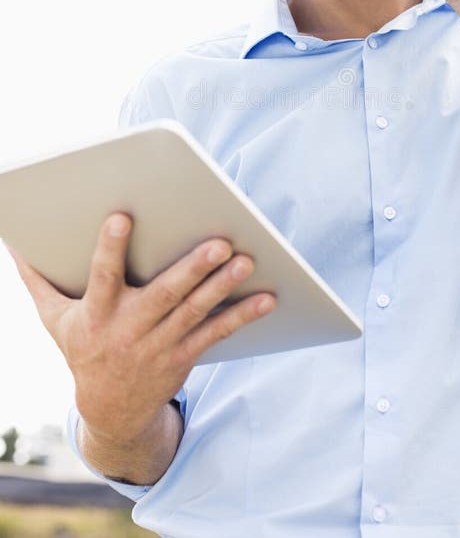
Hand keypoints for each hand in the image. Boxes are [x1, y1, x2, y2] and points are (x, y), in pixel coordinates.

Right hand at [7, 213, 275, 443]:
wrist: (110, 411)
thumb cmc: (82, 349)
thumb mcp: (53, 319)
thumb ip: (37, 279)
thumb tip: (14, 242)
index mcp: (96, 315)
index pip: (101, 277)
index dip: (109, 248)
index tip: (121, 216)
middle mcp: (129, 330)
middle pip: (163, 296)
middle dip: (191, 269)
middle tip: (219, 242)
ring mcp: (160, 345)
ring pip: (194, 312)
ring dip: (221, 287)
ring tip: (245, 259)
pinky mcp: (184, 356)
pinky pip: (216, 334)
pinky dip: (242, 316)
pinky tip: (266, 297)